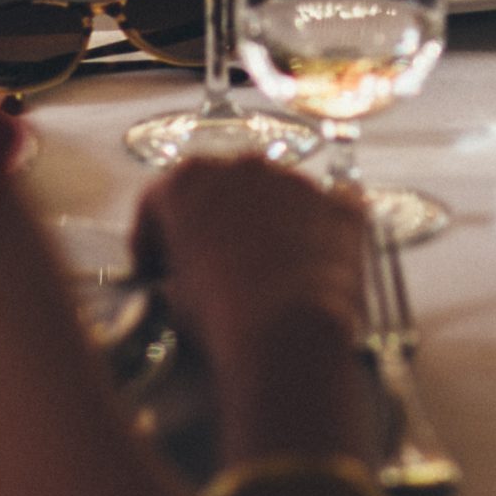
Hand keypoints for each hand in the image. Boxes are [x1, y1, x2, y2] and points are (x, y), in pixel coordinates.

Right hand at [132, 158, 366, 362]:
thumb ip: (177, 270)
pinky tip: (310, 268)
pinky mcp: (340, 202)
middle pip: (221, 189)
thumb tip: (186, 277)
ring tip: (267, 269)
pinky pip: (323, 213)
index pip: (160, 200)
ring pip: (275, 196)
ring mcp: (296, 179)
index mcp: (188, 181)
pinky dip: (315, 234)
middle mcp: (243, 165)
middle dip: (215, 221)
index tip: (156, 267)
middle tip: (214, 263)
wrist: (288, 330)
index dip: (154, 237)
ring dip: (266, 223)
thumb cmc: (219, 314)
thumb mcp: (174, 296)